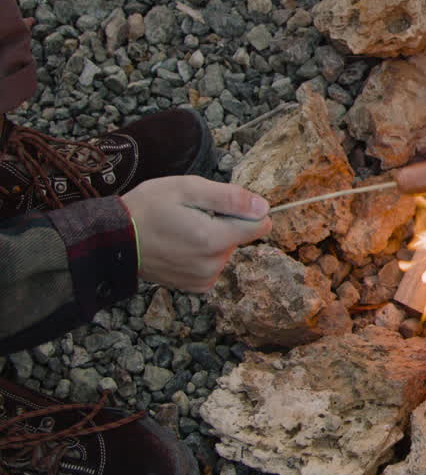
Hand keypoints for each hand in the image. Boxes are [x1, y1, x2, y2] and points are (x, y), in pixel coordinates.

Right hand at [123, 176, 271, 293]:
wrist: (113, 240)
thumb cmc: (147, 208)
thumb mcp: (187, 188)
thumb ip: (230, 198)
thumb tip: (263, 207)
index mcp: (214, 239)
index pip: (261, 225)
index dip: (246, 210)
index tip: (223, 204)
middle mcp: (212, 264)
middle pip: (241, 237)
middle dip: (225, 223)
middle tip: (193, 215)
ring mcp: (203, 278)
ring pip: (227, 250)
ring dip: (212, 239)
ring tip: (182, 230)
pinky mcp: (195, 286)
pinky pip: (214, 264)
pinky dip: (203, 254)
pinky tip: (181, 245)